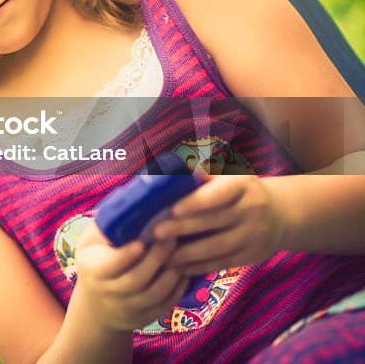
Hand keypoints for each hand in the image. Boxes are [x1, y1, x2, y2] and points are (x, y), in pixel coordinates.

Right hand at [73, 224, 188, 331]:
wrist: (96, 305)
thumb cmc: (95, 260)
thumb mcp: (90, 242)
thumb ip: (106, 227)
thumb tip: (130, 202)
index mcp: (93, 269)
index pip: (110, 266)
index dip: (126, 255)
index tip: (142, 241)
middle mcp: (108, 292)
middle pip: (136, 280)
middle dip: (156, 259)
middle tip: (171, 238)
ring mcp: (127, 308)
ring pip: (154, 294)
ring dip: (171, 273)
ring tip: (182, 252)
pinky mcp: (145, 317)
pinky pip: (165, 304)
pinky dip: (178, 288)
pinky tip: (184, 270)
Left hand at [152, 174, 285, 275]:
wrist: (280, 214)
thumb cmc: (239, 190)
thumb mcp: (228, 175)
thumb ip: (202, 172)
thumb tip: (172, 168)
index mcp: (242, 185)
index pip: (219, 194)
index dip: (196, 202)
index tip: (173, 209)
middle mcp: (252, 209)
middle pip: (214, 221)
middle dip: (183, 228)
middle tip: (156, 233)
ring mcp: (254, 234)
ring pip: (217, 246)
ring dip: (188, 253)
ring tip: (163, 255)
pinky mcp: (252, 256)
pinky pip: (223, 262)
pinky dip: (200, 267)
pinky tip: (179, 268)